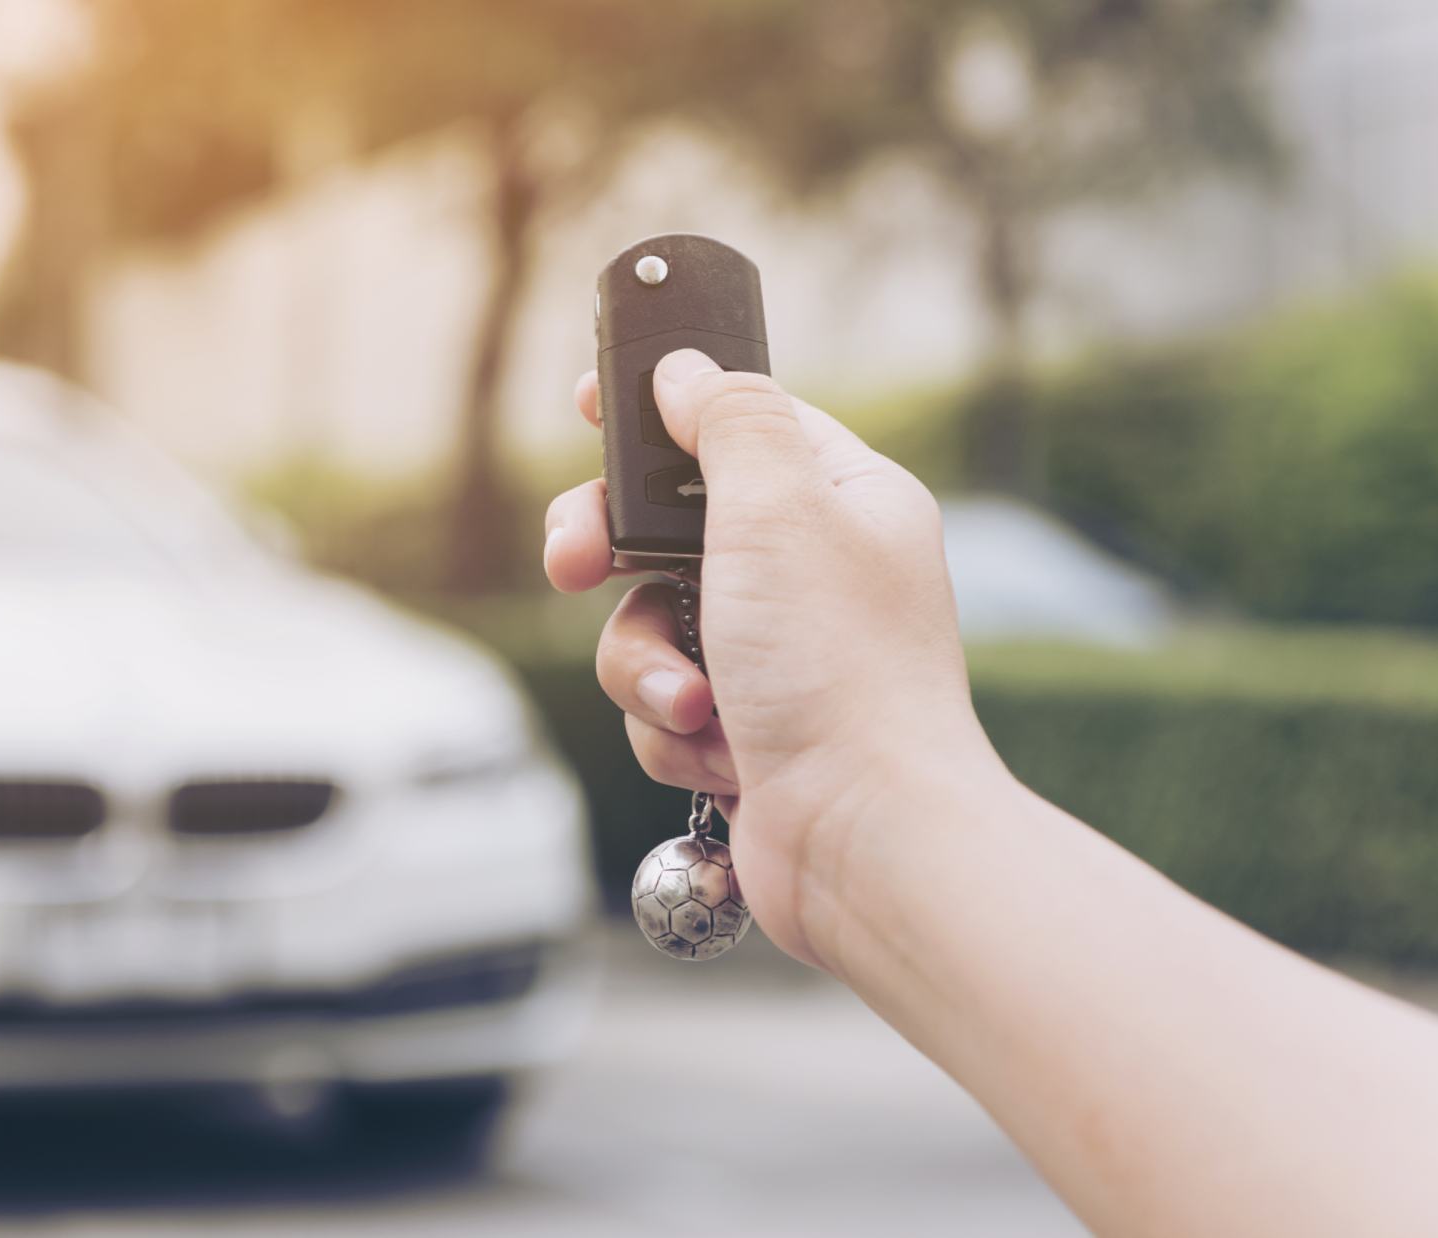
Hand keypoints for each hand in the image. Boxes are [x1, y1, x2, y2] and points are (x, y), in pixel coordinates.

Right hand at [544, 350, 998, 968]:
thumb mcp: (779, 508)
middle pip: (665, 524)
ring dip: (650, 665)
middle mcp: (813, 571)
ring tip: (695, 702)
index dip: (658, 410)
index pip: (739, 421)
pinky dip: (675, 729)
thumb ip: (728, 422)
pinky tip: (724, 755)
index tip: (587, 402)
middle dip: (609, 553)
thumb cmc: (838, 673)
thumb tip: (686, 370)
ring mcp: (778, 655)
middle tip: (574, 565)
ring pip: (649, 623)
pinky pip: (663, 703)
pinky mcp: (747, 727)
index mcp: (844, 499)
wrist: (863, 839)